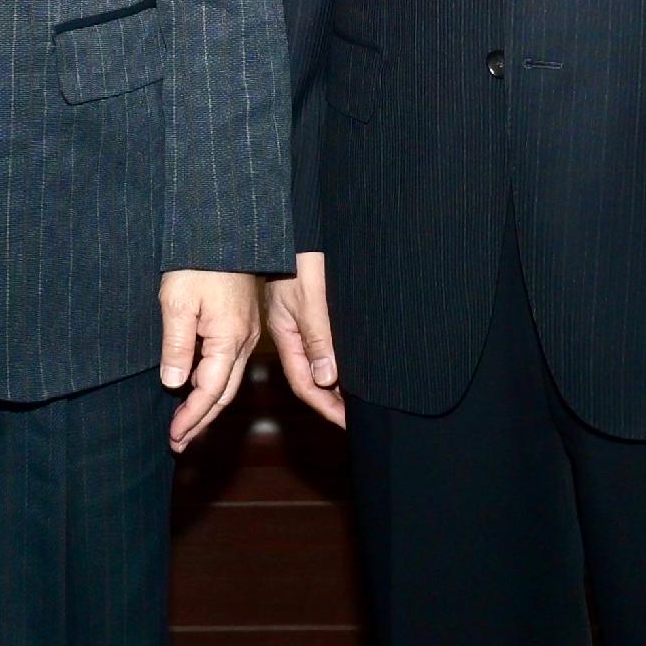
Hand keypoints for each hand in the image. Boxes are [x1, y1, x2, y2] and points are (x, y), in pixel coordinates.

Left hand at [160, 269, 259, 449]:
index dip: (192, 417)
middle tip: (179, 444)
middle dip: (201, 421)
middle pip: (224, 393)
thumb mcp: (177, 302)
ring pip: (228, 381)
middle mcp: (244, 341)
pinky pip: (229, 365)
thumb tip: (176, 384)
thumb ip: (177, 345)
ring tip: (186, 426)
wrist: (222, 230)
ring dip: (207, 406)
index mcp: (230, 338)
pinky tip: (198, 390)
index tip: (174, 436)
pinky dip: (212, 385)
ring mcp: (247, 333)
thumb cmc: (198, 261)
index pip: (210, 391)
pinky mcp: (242, 324)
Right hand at [263, 252, 344, 428]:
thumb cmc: (300, 255)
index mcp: (286, 333)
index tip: (346, 423)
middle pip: (311, 376)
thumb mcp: (310, 298)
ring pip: (320, 360)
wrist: (296, 223)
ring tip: (360, 399)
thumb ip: (318, 337)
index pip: (304, 381)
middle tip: (359, 417)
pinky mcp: (313, 307)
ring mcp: (300, 320)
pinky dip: (339, 359)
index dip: (325, 405)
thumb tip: (327, 378)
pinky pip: (325, 342)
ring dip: (338, 381)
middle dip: (332, 400)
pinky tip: (353, 363)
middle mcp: (292, 331)